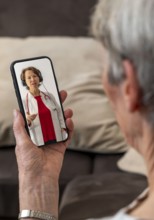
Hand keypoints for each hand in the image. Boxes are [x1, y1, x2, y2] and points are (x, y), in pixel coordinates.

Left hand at [13, 90, 72, 215]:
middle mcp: (42, 134)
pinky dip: (70, 128)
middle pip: (51, 116)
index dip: (42, 104)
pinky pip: (67, 135)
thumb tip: (16, 111)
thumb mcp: (21, 142)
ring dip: (64, 116)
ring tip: (68, 110)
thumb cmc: (28, 162)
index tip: (46, 94)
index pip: (38, 115)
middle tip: (62, 95)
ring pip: (60, 124)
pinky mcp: (61, 146)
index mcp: (32, 132)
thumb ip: (20, 127)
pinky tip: (70, 122)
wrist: (40, 179)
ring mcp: (52, 140)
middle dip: (56, 105)